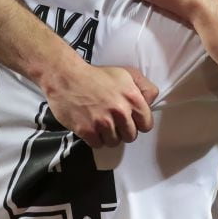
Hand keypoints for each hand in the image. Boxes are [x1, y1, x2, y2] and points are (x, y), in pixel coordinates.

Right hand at [39, 56, 158, 147]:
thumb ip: (145, 87)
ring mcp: (103, 122)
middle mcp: (120, 111)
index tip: (130, 120)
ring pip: (114, 142)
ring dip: (108, 136)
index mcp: (132, 98)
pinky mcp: (87, 130)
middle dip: (123, 131)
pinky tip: (91, 126)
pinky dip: (95, 139)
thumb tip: (151, 102)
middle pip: (131, 136)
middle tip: (113, 121)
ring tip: (101, 123)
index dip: (138, 124)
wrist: (66, 77)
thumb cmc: (97, 75)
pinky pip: (98, 145)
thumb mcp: (126, 74)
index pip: (146, 125)